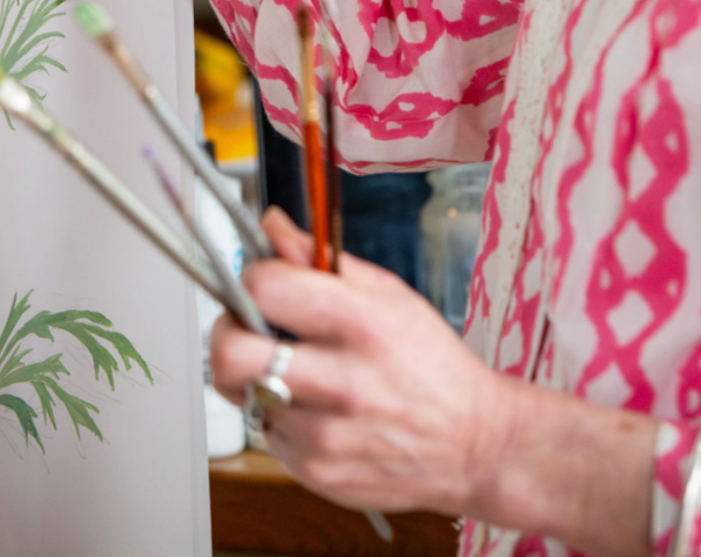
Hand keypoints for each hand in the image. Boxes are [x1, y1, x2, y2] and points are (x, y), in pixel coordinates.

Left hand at [210, 209, 520, 521]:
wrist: (473, 444)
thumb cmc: (430, 363)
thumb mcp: (387, 293)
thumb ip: (319, 258)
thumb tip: (271, 227)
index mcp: (361, 322)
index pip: (265, 288)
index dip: (252, 278)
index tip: (261, 283)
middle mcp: (341, 380)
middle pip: (230, 355)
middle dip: (226, 335)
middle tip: (245, 329)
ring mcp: (326, 435)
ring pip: (244, 395)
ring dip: (257, 379)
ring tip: (292, 370)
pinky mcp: (318, 473)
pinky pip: (266, 435)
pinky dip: (280, 418)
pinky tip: (314, 408)